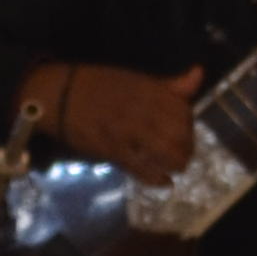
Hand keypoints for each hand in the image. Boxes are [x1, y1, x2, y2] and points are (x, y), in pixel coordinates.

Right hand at [49, 63, 201, 183]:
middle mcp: (141, 110)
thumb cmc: (98, 85)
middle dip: (186, 147)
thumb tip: (199, 73)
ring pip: (164, 152)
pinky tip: (164, 181)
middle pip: (179, 134)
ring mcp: (126, 130)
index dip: (189, 124)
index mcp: (148, 90)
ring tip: (175, 166)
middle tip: (183, 153)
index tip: (185, 130)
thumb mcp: (136, 78)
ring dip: (175, 163)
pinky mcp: (111, 149)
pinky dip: (155, 177)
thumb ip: (169, 84)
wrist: (57, 94)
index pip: (184, 110)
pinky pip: (139, 167)